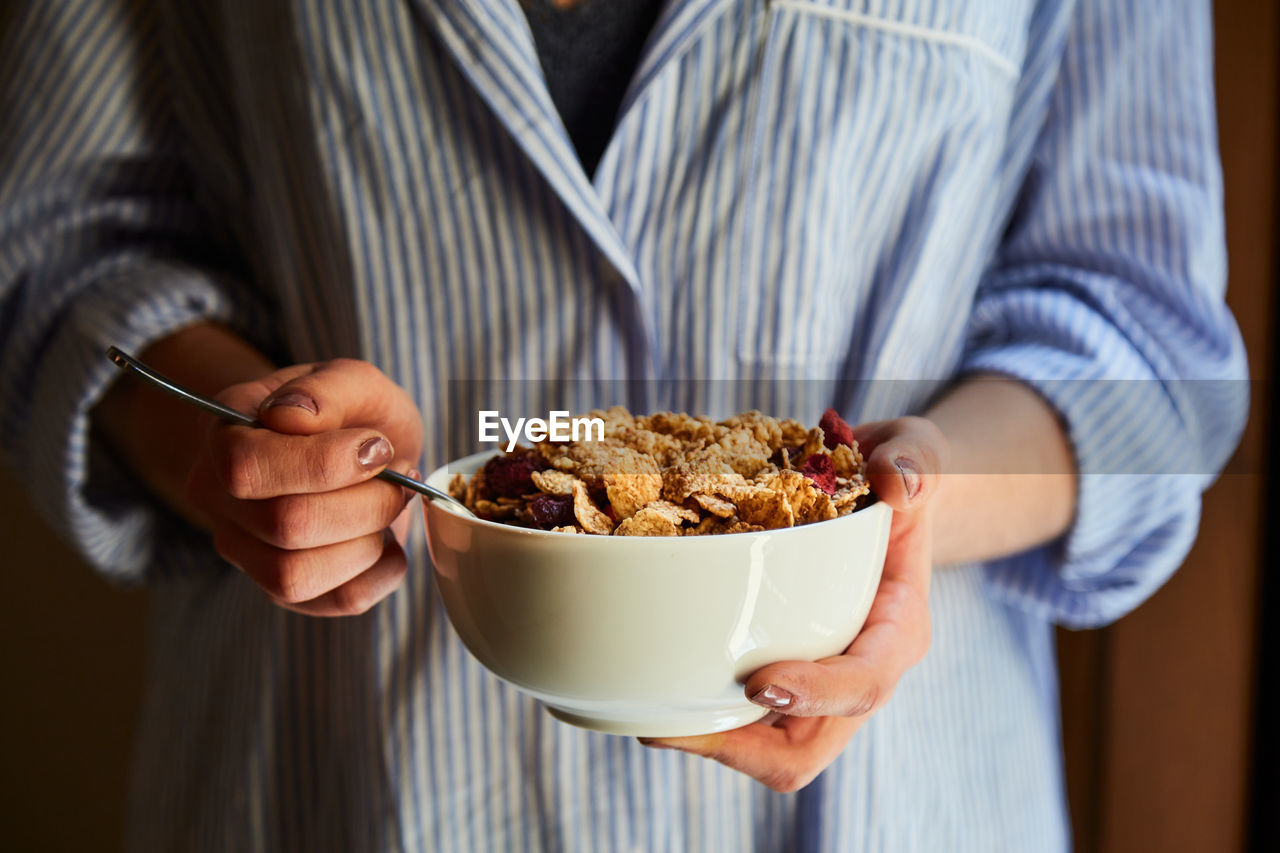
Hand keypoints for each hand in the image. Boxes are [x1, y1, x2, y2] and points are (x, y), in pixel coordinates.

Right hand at [184, 358, 424, 615]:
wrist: (363, 448)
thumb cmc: (352, 414)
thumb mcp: (352, 380)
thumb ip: (326, 390)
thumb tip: (290, 418)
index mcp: (225, 438)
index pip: (246, 468)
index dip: (324, 462)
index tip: (376, 444)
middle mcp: (220, 502)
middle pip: (284, 525)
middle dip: (366, 501)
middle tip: (399, 474)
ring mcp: (246, 553)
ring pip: (296, 576)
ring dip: (368, 539)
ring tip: (390, 505)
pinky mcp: (286, 591)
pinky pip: (333, 602)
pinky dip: (380, 574)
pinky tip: (390, 542)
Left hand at [640, 416, 945, 791]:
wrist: (883, 498)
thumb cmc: (896, 477)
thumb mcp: (914, 451)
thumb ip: (912, 460)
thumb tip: (894, 482)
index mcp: (897, 632)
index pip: (865, 685)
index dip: (816, 694)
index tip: (760, 683)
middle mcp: (858, 673)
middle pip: (808, 751)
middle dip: (742, 750)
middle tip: (672, 724)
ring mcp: (817, 686)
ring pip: (767, 751)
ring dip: (707, 743)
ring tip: (647, 719)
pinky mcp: (783, 677)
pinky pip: (742, 722)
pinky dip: (699, 718)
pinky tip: (651, 691)